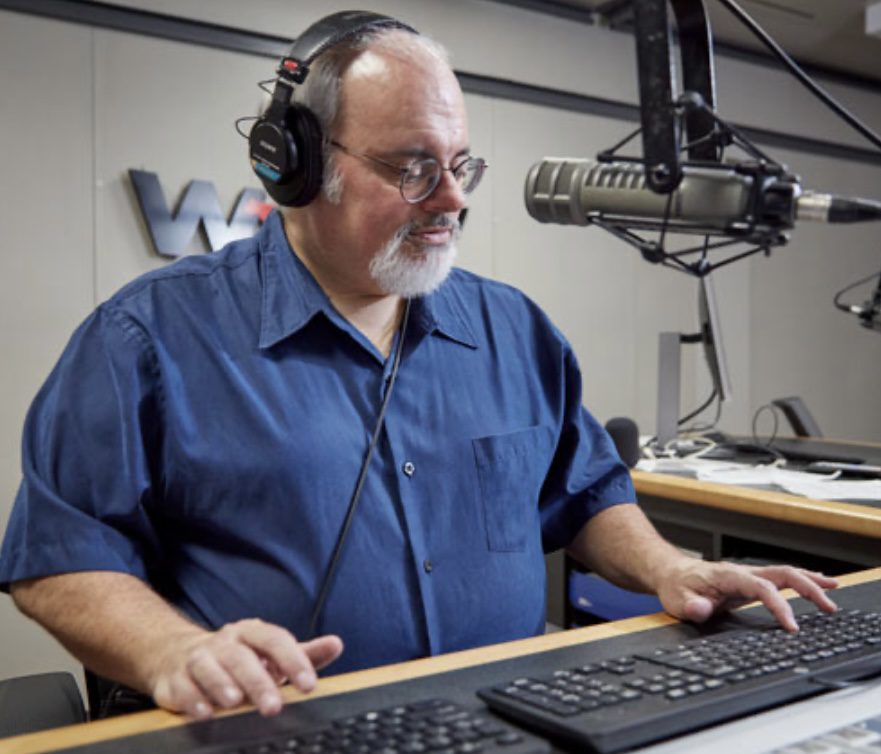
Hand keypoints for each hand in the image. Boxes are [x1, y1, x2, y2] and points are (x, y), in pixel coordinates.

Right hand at [149, 619, 342, 719]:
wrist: (177, 654)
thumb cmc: (237, 658)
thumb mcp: (270, 654)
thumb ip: (303, 653)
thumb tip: (336, 644)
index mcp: (252, 633)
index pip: (276, 640)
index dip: (294, 661)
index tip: (310, 685)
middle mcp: (225, 642)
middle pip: (242, 657)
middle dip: (258, 681)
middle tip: (274, 706)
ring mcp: (198, 658)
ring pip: (209, 667)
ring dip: (221, 684)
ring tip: (234, 702)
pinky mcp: (175, 678)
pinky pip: (182, 686)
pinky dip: (192, 699)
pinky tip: (204, 713)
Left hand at [654, 558, 838, 631]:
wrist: (670, 573)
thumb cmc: (675, 586)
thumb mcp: (676, 600)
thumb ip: (691, 606)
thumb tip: (703, 608)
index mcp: (728, 576)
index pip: (762, 588)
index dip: (780, 606)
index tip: (792, 626)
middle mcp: (742, 573)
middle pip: (782, 574)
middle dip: (808, 588)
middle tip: (829, 606)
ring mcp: (747, 576)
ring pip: (785, 573)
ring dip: (810, 581)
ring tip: (833, 591)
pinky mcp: (749, 582)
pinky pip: (779, 578)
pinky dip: (800, 580)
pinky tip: (814, 584)